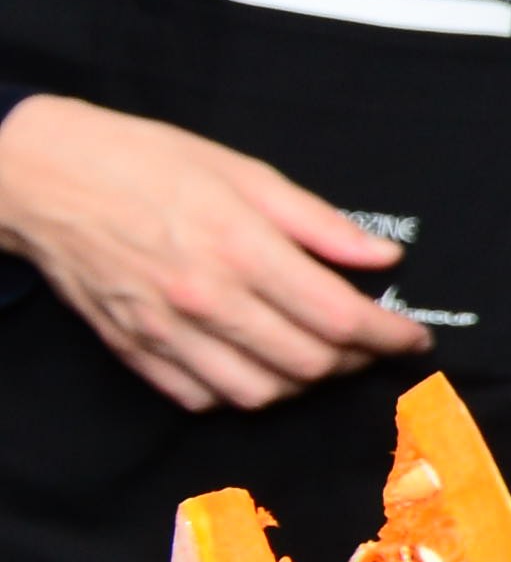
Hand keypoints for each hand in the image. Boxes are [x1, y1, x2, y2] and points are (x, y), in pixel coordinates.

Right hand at [0, 94, 432, 409]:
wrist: (47, 178)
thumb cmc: (147, 164)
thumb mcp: (246, 173)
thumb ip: (320, 223)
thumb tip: (383, 258)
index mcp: (242, 250)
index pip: (340, 319)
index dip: (389, 337)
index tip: (411, 339)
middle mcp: (206, 301)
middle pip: (307, 364)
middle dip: (354, 362)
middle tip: (369, 344)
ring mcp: (166, 332)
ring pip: (258, 393)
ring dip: (301, 383)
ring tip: (317, 355)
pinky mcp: (134, 350)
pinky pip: (201, 397)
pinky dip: (240, 391)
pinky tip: (256, 363)